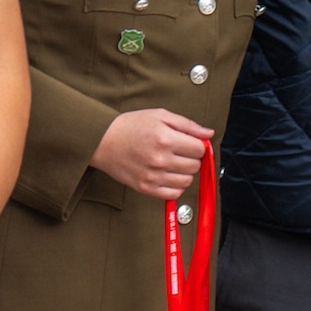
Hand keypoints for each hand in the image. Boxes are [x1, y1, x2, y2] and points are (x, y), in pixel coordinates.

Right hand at [90, 109, 212, 199]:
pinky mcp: (144, 188)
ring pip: (187, 181)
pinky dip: (176, 186)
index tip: (190, 143)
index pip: (199, 150)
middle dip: (192, 158)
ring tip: (173, 163)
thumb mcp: (160, 116)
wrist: (101, 140)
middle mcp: (159, 160)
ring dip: (185, 172)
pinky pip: (173, 194)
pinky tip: (169, 175)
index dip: (198, 145)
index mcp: (165, 140)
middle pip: (195, 166)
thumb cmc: (131, 126)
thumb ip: (188, 125)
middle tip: (180, 152)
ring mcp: (152, 176)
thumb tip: (209, 134)